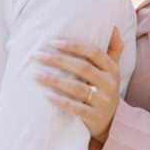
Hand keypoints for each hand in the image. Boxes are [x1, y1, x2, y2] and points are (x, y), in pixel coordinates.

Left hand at [34, 27, 123, 143]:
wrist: (112, 123)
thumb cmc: (104, 89)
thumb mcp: (112, 70)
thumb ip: (113, 49)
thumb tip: (114, 26)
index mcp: (112, 69)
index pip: (94, 52)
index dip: (74, 46)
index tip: (53, 42)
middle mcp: (110, 84)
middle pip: (83, 68)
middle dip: (58, 60)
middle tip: (37, 55)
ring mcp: (103, 102)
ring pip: (78, 88)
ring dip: (54, 80)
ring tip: (36, 75)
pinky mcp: (94, 118)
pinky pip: (76, 108)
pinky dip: (60, 101)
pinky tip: (46, 96)